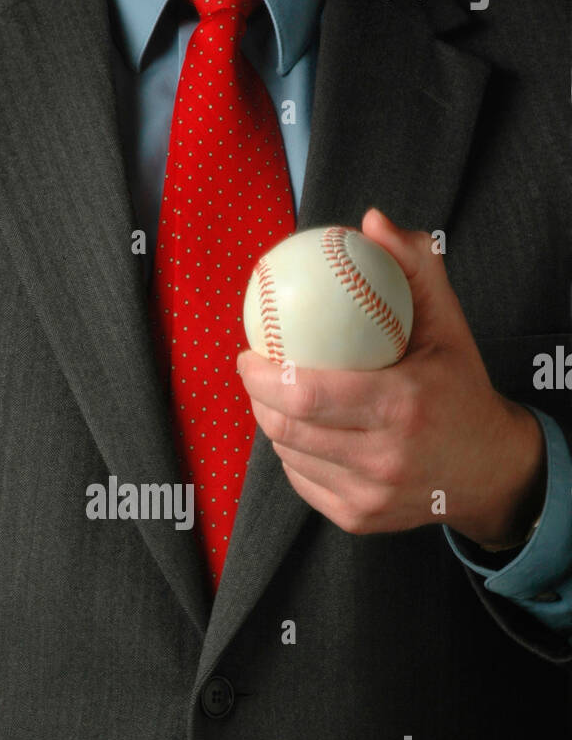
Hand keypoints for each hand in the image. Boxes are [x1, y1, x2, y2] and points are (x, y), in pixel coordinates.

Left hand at [237, 208, 545, 548]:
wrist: (490, 470)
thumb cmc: (461, 388)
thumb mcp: (448, 323)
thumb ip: (413, 266)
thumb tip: (371, 220)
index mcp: (401, 406)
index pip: (306, 395)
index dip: (262, 377)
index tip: (249, 352)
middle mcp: (383, 458)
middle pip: (288, 429)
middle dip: (258, 398)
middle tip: (254, 372)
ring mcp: (369, 496)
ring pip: (290, 456)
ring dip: (272, 425)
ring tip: (273, 396)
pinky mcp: (358, 519)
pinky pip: (303, 481)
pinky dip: (292, 454)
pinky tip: (297, 431)